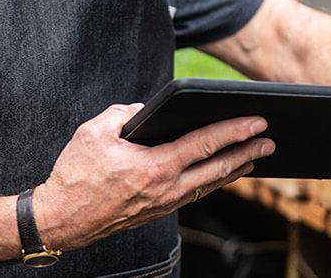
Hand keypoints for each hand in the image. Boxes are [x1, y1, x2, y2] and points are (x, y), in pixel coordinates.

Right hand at [32, 103, 274, 251]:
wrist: (60, 220)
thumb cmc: (75, 175)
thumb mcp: (95, 132)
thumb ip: (125, 113)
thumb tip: (146, 110)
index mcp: (155, 167)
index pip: (205, 144)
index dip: (235, 131)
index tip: (258, 121)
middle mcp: (166, 189)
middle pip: (218, 168)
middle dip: (248, 152)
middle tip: (270, 140)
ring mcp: (164, 204)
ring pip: (210, 184)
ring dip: (235, 169)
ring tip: (256, 156)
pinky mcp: (158, 211)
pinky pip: (195, 192)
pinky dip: (213, 180)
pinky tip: (222, 173)